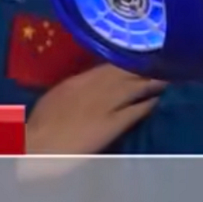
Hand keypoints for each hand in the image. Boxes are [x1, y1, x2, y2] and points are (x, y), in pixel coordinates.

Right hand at [25, 65, 166, 155]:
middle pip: (124, 73)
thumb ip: (75, 88)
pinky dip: (146, 104)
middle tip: (162, 59)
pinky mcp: (111, 125)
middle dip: (143, 67)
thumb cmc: (40, 125)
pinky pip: (133, 112)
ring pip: (132, 88)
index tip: (141, 54)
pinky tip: (157, 100)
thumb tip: (88, 83)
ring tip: (166, 75)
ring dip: (150, 81)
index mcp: (78, 81)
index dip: (126, 60)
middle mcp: (94, 88)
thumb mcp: (56, 97)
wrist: (36, 146)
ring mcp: (104, 106)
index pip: (107, 66)